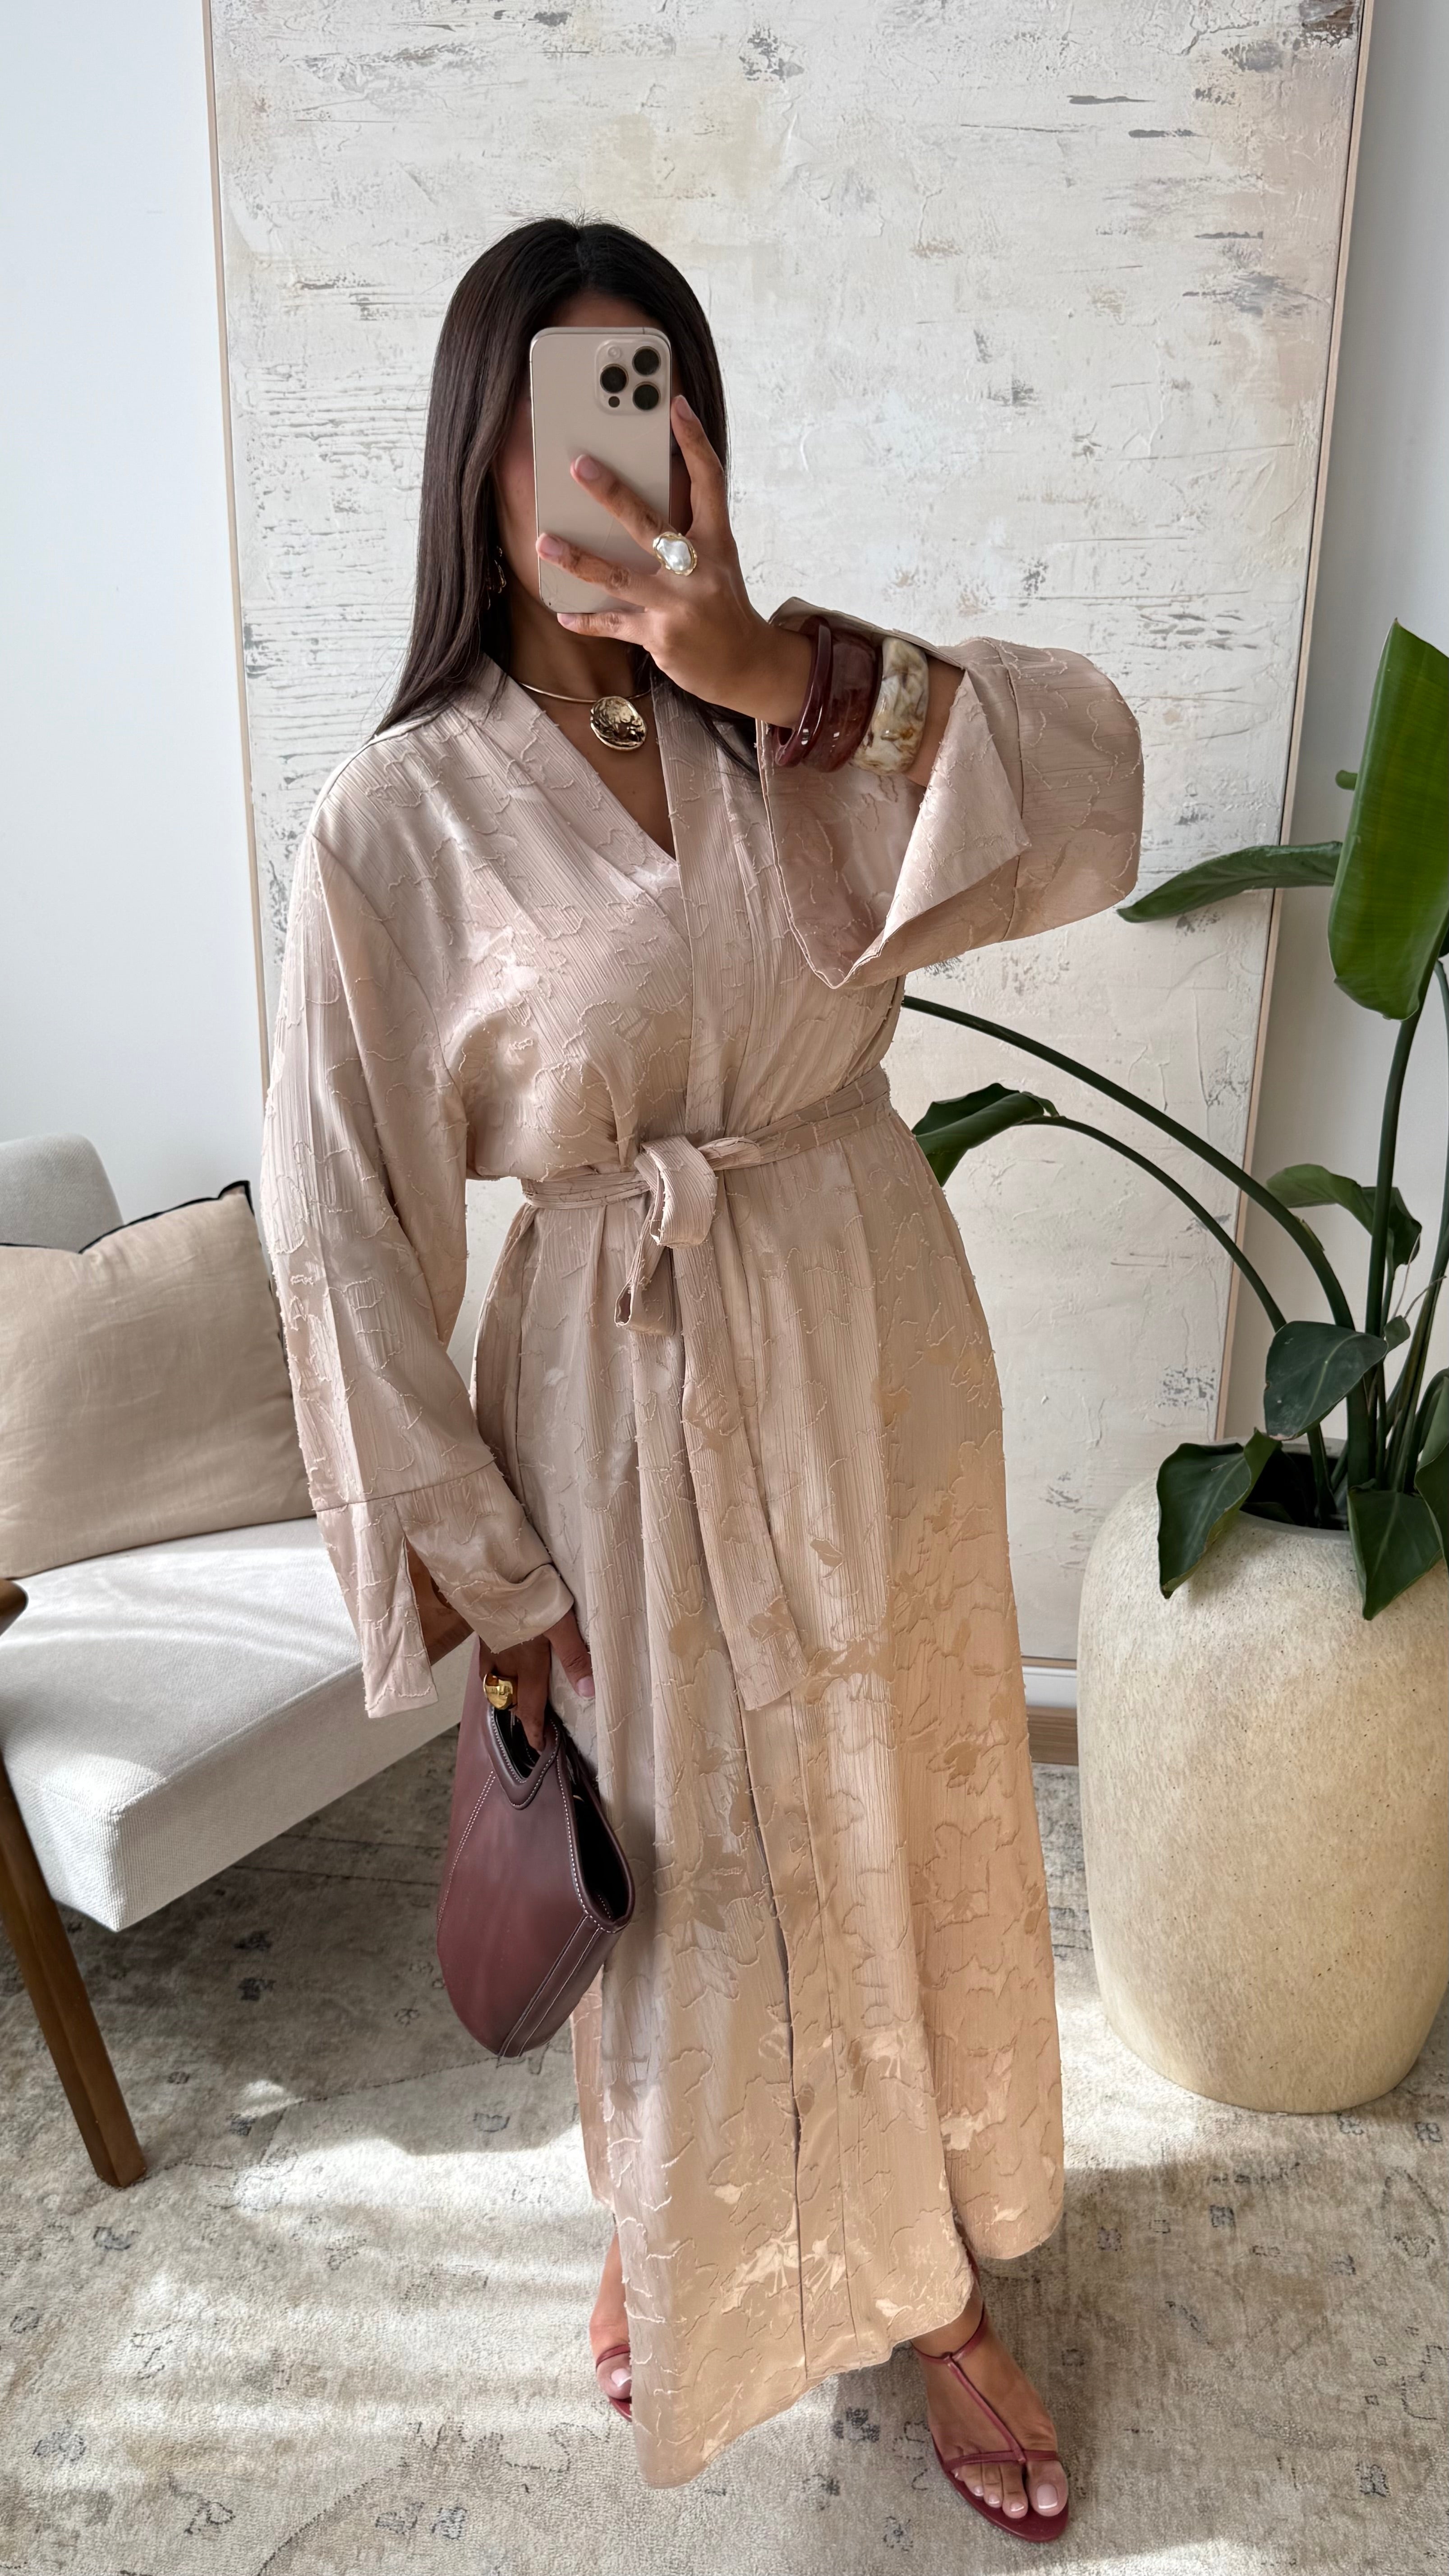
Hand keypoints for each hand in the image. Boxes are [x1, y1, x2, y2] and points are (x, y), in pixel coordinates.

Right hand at [481, 1608, 593, 1753]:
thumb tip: (588, 1692)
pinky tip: (502, 1663)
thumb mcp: (559, 1625)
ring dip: (506, 1695)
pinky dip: (495, 1675)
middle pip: (509, 1700)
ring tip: (518, 1696)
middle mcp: (503, 1663)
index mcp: (525, 1666)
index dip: (534, 1730)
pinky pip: (488, 1666)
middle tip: (534, 1721)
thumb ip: (574, 1657)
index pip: (529, 1708)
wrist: (489, 1569)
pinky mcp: (483, 1633)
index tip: (538, 1747)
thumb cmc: (528, 1597)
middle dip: (520, 1713)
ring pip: (495, 1684)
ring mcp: (489, 1649)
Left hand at [536, 394, 812, 730]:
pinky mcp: (659, 637)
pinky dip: (587, 621)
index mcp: (716, 543)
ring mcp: (677, 606)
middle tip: (579, 467)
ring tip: (546, 542)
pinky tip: (564, 614)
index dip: (694, 442)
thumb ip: (687, 532)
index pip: (709, 482)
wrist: (745, 666)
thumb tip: (638, 504)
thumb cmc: (724, 608)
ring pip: (617, 576)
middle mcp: (697, 571)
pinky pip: (613, 624)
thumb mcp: (718, 563)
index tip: (675, 407)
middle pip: (649, 523)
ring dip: (578, 559)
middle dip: (612, 493)